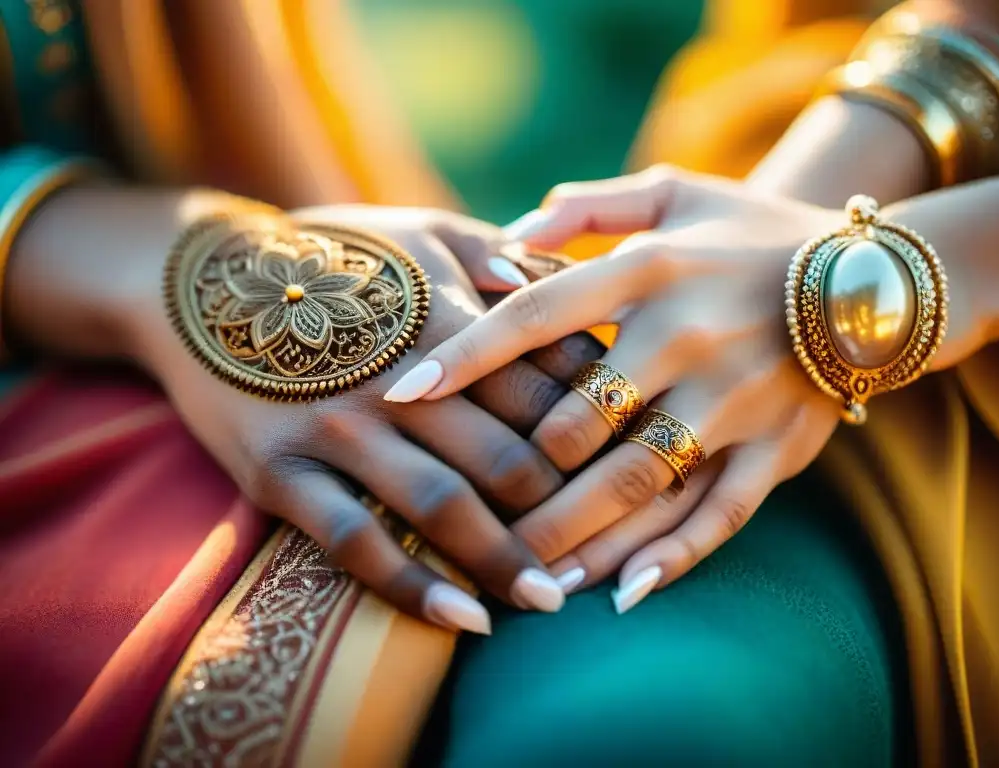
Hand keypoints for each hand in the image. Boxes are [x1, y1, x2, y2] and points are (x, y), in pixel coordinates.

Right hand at [124, 203, 602, 632]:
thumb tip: (562, 284)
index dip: (594, 435)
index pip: (544, 389)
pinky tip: (463, 621)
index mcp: (446, 324)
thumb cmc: (332, 258)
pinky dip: (412, 587)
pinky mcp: (282, 474)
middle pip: (507, 455)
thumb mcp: (419, 230)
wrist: (203, 283)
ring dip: (502, 561)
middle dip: (564, 509)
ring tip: (548, 603)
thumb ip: (496, 255)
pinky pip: (356, 542)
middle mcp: (401, 382)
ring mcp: (338, 430)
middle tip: (604, 552)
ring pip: (441, 507)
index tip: (628, 472)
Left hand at [382, 167, 845, 609]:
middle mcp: (685, 337)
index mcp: (648, 270)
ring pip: (636, 482)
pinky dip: (674, 556)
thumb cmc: (750, 231)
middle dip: (514, 475)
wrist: (872, 275)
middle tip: (460, 513)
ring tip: (519, 579)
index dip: (464, 357)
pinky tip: (624, 593)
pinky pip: (721, 513)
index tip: (398, 394)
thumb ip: (589, 205)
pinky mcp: (778, 447)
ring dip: (572, 536)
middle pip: (576, 423)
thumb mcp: (676, 191)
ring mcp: (735, 399)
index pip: (536, 316)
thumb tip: (506, 236)